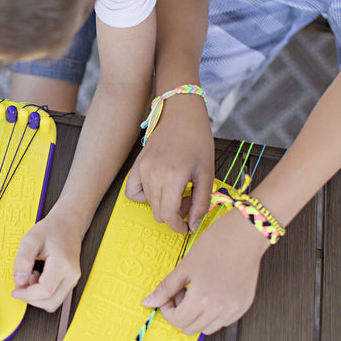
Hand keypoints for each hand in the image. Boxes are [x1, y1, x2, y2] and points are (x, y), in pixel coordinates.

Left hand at [11, 210, 84, 311]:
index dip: (27, 295)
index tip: (16, 290)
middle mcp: (72, 275)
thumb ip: (22, 260)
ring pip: (54, 302)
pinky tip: (39, 278)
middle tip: (22, 285)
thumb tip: (19, 281)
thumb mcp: (30, 239)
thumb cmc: (51, 230)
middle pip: (51, 302)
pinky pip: (57, 296)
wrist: (68, 224)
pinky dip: (45, 294)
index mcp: (63, 264)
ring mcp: (73, 279)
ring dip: (38, 297)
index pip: (45, 291)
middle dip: (32, 299)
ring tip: (32, 277)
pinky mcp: (71, 281)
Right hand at [125, 94, 213, 232]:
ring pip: (149, 204)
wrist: (181, 114)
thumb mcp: (207, 173)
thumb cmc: (197, 140)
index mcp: (173, 177)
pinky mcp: (136, 166)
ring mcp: (142, 170)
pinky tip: (159, 187)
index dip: (179, 226)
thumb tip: (194, 226)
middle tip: (189, 199)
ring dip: (164, 204)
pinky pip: (133, 192)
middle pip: (159, 213)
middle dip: (175, 214)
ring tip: (178, 189)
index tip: (187, 226)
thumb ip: (201, 203)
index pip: (169, 215)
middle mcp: (153, 175)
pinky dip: (144, 196)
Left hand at [141, 209, 268, 334]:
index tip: (168, 297)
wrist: (245, 234)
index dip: (168, 310)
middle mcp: (220, 309)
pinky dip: (213, 314)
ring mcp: (234, 309)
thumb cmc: (215, 244)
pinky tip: (211, 293)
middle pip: (191, 328)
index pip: (177, 321)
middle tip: (182, 292)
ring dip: (197, 315)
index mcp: (202, 298)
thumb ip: (166, 288)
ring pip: (207, 328)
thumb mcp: (185, 265)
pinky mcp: (243, 306)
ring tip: (198, 292)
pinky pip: (223, 321)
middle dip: (181, 313)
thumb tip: (148, 302)